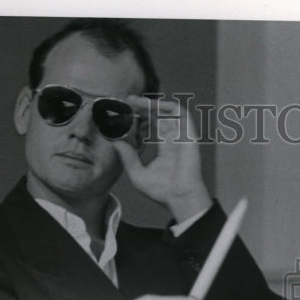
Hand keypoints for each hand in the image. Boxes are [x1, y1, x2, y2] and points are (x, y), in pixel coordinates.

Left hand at [113, 96, 211, 222]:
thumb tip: (112, 139)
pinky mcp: (187, 134)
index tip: (123, 115)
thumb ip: (126, 155)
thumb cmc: (162, 191)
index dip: (137, 119)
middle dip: (141, 108)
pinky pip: (179, 112)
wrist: (180, 197)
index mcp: (163, 149)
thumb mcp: (136, 172)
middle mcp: (172, 140)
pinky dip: (165, 106)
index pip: (150, 128)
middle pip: (156, 117)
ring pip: (166, 112)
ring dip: (150, 104)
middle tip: (125, 102)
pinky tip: (151, 105)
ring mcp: (180, 136)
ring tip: (134, 102)